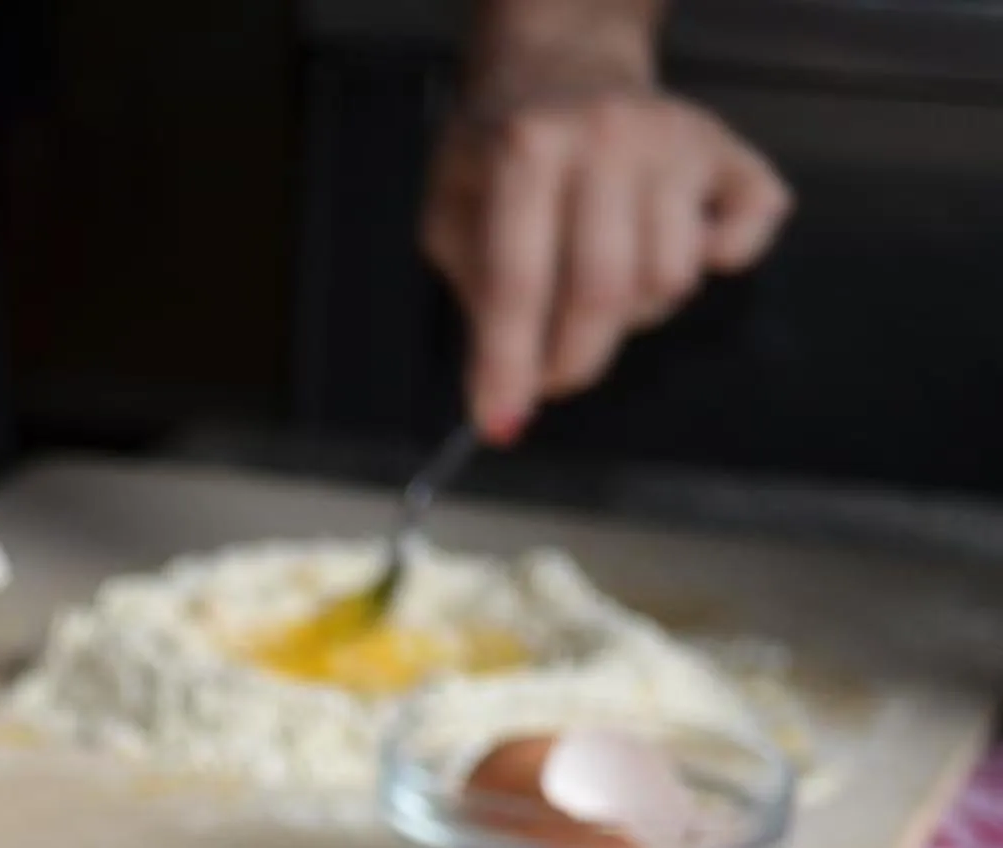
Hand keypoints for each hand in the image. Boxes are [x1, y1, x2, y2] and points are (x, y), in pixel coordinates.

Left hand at [423, 84, 789, 442]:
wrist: (562, 70)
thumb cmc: (500, 151)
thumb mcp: (450, 211)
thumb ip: (475, 290)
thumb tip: (502, 388)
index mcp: (530, 148)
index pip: (520, 282)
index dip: (509, 364)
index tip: (502, 422)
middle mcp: (612, 138)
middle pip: (607, 291)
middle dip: (573, 359)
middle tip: (552, 376)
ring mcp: (680, 142)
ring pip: (672, 278)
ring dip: (635, 311)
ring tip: (600, 284)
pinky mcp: (731, 151)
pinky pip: (751, 233)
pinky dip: (724, 259)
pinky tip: (682, 247)